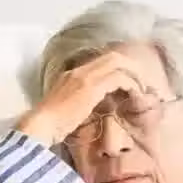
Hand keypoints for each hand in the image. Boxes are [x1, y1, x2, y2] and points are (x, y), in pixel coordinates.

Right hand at [16, 52, 147, 146]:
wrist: (41, 125)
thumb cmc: (51, 125)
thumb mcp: (66, 109)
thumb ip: (79, 103)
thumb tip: (92, 109)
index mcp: (71, 75)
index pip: (101, 62)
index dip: (118, 69)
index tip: (129, 83)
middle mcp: (78, 71)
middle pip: (112, 57)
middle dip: (130, 67)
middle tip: (141, 83)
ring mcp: (84, 76)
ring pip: (117, 63)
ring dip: (133, 76)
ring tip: (141, 90)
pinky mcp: (91, 87)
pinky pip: (119, 77)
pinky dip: (130, 84)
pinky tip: (135, 95)